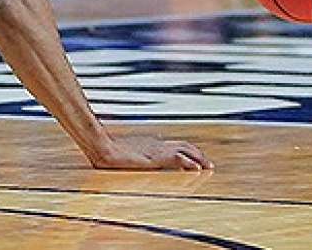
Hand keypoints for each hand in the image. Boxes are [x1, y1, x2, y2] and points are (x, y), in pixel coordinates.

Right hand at [89, 134, 212, 170]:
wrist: (103, 148)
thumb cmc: (108, 151)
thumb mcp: (123, 152)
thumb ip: (133, 154)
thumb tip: (134, 158)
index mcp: (149, 142)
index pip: (174, 144)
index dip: (187, 151)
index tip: (195, 159)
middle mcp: (156, 143)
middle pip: (184, 144)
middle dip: (197, 153)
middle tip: (208, 163)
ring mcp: (156, 149)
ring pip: (185, 149)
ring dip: (198, 157)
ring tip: (207, 166)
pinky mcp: (156, 157)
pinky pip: (179, 159)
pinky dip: (189, 163)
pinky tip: (196, 169)